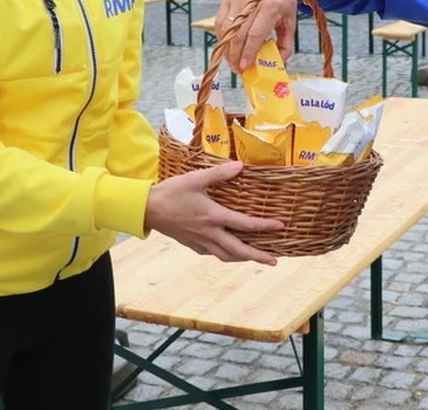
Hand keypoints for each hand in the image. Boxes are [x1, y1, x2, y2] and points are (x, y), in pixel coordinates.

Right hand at [144, 161, 283, 265]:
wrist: (147, 209)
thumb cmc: (171, 192)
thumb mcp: (196, 178)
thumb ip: (219, 173)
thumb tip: (240, 166)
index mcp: (213, 217)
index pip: (244, 225)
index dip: (264, 226)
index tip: (280, 226)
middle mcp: (209, 233)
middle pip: (238, 250)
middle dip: (258, 256)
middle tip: (274, 261)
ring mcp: (200, 241)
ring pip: (226, 255)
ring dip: (243, 258)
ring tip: (256, 258)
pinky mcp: (192, 244)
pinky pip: (213, 253)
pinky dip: (226, 254)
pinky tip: (230, 251)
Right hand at [215, 0, 299, 71]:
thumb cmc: (284, 0)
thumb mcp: (290, 21)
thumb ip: (286, 43)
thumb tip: (277, 62)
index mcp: (270, 6)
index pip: (254, 34)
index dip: (248, 53)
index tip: (245, 68)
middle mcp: (251, 1)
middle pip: (238, 34)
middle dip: (235, 56)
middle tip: (238, 70)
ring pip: (225, 29)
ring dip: (227, 49)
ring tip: (232, 62)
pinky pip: (220, 22)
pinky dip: (222, 38)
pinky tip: (228, 47)